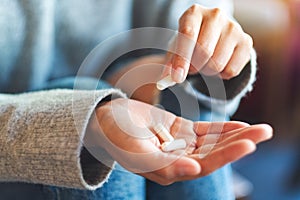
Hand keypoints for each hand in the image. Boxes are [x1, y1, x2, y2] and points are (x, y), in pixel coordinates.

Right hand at [89, 98, 271, 184]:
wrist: (107, 120)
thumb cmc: (117, 137)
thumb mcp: (136, 152)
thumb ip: (163, 165)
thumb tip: (194, 171)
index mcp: (169, 170)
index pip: (204, 165)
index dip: (226, 155)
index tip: (248, 144)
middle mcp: (179, 160)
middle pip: (215, 154)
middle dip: (240, 144)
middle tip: (265, 133)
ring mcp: (181, 145)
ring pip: (214, 142)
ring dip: (237, 135)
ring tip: (261, 129)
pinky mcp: (181, 131)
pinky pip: (206, 130)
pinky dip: (223, 127)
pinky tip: (241, 125)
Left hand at [167, 4, 252, 81]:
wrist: (213, 36)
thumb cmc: (190, 43)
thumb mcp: (177, 49)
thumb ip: (171, 64)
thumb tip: (168, 80)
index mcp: (194, 13)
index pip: (188, 35)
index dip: (182, 59)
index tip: (177, 77)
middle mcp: (215, 16)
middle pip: (204, 52)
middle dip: (194, 67)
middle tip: (191, 68)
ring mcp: (234, 27)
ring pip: (218, 63)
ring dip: (208, 71)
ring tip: (205, 63)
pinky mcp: (246, 42)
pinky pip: (232, 70)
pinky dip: (222, 75)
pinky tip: (219, 64)